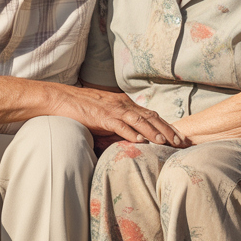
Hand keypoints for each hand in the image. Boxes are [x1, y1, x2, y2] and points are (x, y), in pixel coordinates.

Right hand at [69, 88, 187, 145]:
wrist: (60, 98)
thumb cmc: (81, 108)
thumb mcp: (105, 115)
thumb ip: (119, 124)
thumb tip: (132, 138)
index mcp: (125, 103)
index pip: (151, 114)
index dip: (166, 125)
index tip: (179, 136)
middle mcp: (122, 104)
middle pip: (150, 117)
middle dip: (167, 130)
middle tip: (181, 141)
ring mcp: (113, 110)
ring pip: (139, 121)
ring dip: (154, 132)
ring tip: (165, 142)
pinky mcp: (102, 117)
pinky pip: (120, 125)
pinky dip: (131, 133)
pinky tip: (141, 141)